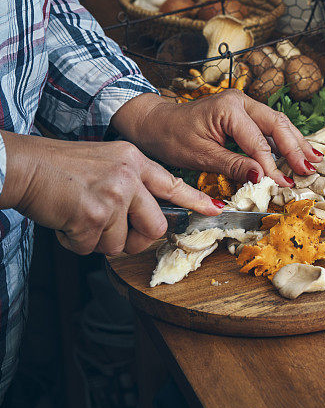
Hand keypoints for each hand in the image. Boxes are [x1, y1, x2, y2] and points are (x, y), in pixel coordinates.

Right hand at [0, 132, 222, 255]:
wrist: (26, 166)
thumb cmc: (59, 167)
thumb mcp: (105, 162)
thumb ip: (129, 183)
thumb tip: (140, 217)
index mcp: (134, 160)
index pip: (172, 184)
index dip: (195, 201)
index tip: (215, 210)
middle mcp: (130, 175)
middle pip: (156, 227)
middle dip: (135, 240)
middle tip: (111, 233)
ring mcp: (114, 195)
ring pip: (121, 244)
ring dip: (98, 241)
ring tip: (79, 219)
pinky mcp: (95, 215)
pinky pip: (93, 248)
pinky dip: (76, 243)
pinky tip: (66, 221)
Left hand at [111, 89, 323, 186]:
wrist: (156, 123)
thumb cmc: (172, 137)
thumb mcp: (200, 155)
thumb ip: (233, 164)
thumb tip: (261, 176)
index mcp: (229, 108)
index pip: (259, 141)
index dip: (272, 165)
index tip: (283, 184)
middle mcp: (240, 101)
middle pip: (277, 124)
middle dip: (295, 147)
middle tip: (309, 169)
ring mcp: (243, 104)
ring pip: (278, 122)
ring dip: (296, 141)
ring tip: (314, 159)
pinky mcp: (244, 112)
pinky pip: (269, 125)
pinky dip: (285, 138)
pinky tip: (299, 149)